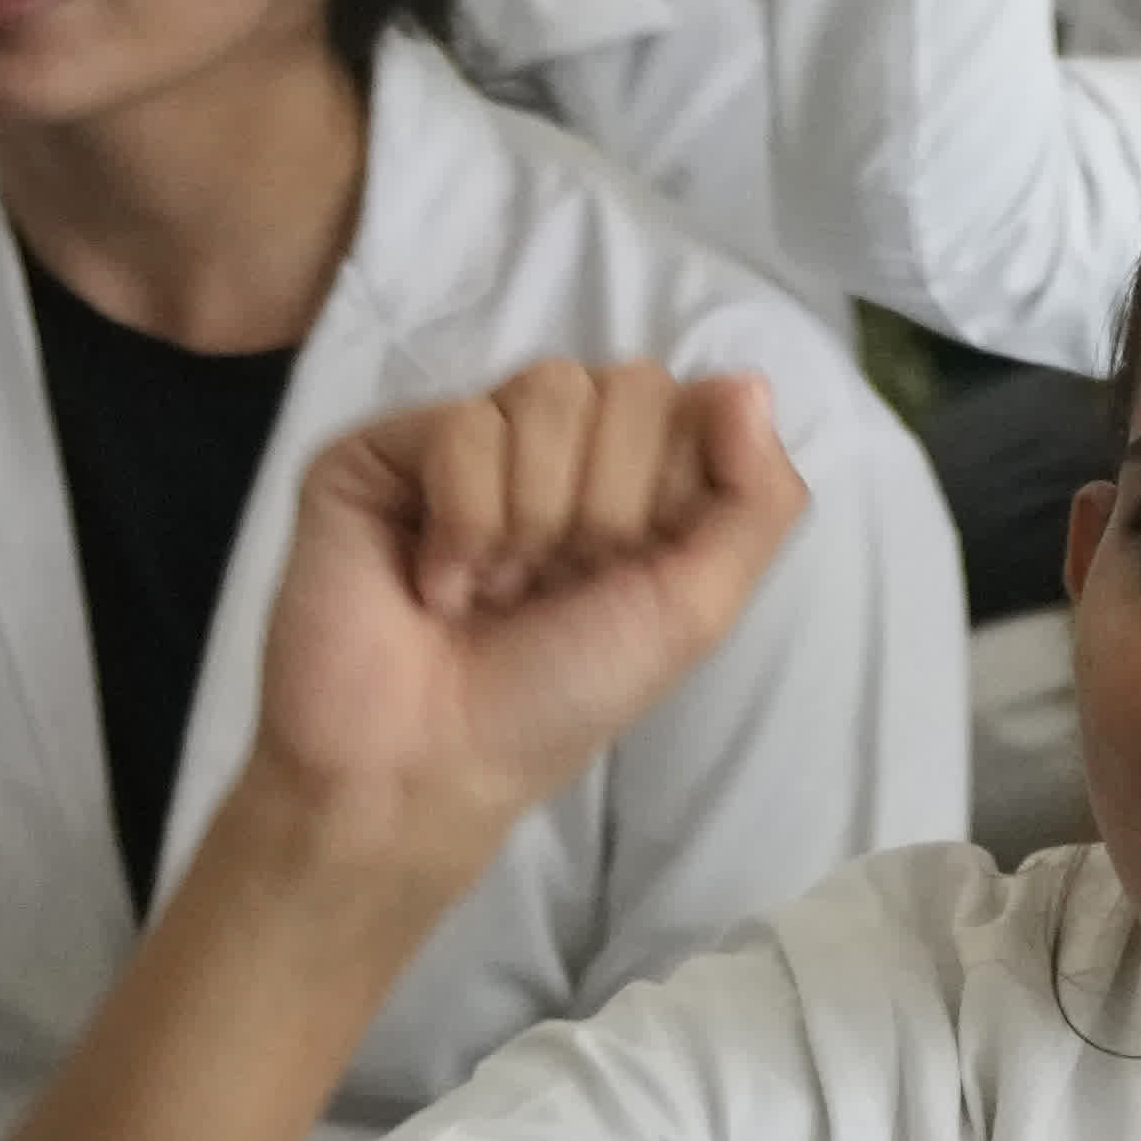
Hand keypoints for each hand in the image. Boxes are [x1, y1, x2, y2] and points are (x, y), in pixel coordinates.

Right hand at [237, 365, 806, 878]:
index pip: (698, 400)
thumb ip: (755, 499)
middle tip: (557, 586)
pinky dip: (465, 521)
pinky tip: (438, 583)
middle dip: (609, 506)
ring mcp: (471, 436)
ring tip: (497, 590)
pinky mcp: (386, 448)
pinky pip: (464, 425)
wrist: (428, 759)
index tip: (633, 570)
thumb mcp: (697, 609)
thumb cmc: (563, 695)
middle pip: (632, 384)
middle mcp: (560, 443)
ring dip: (537, 516)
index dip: (675, 488)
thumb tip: (750, 381)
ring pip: (551, 390)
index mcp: (639, 474)